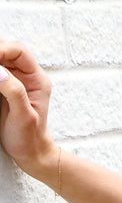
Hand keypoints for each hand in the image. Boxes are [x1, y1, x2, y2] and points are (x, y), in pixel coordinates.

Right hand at [0, 36, 57, 174]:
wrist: (30, 153)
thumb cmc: (30, 139)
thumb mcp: (24, 116)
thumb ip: (14, 91)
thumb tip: (0, 71)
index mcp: (37, 79)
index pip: (18, 51)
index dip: (1, 49)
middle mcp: (27, 75)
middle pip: (6, 49)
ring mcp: (15, 79)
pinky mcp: (4, 86)